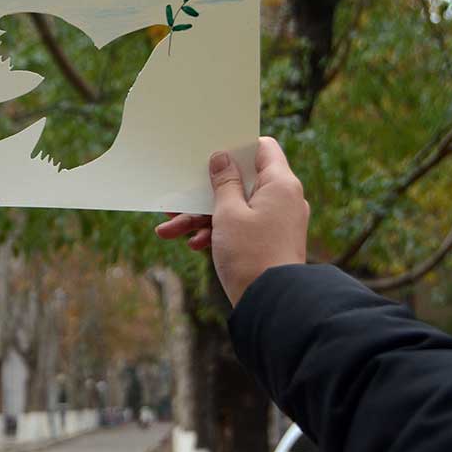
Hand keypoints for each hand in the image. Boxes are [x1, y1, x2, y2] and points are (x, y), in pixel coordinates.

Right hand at [155, 137, 309, 305]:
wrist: (272, 304)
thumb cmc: (251, 254)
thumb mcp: (228, 213)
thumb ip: (224, 182)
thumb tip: (222, 158)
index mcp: (280, 184)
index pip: (262, 149)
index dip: (236, 148)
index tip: (211, 153)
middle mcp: (283, 199)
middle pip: (241, 183)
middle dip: (206, 192)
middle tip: (179, 194)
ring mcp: (277, 222)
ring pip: (236, 209)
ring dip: (202, 217)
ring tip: (168, 230)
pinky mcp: (269, 242)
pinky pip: (241, 228)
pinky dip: (217, 233)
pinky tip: (193, 244)